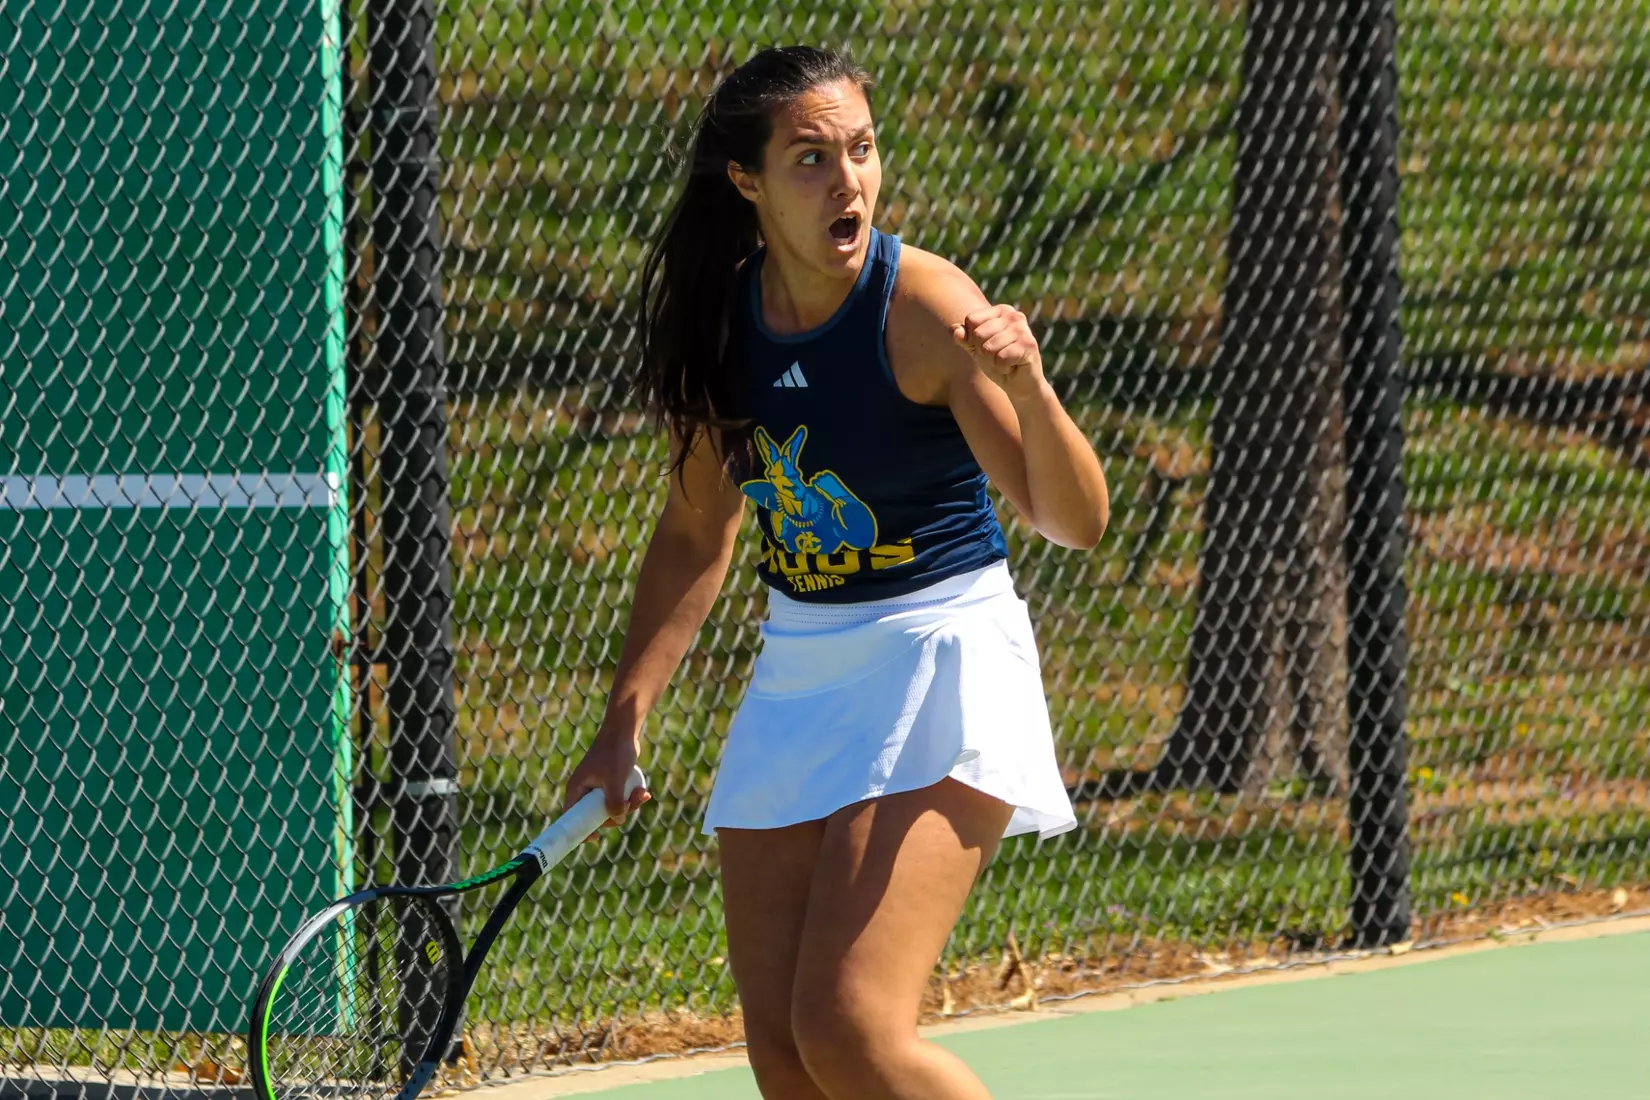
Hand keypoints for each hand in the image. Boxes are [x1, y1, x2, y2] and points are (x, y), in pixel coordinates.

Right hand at [562, 727, 650, 841]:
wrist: (623, 730)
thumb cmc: (615, 752)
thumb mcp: (614, 779)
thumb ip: (614, 802)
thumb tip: (618, 821)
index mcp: (577, 790)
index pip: (571, 817)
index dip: (581, 831)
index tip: (595, 838)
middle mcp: (585, 790)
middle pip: (597, 816)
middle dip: (617, 814)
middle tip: (630, 804)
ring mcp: (598, 787)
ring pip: (612, 808)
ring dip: (629, 804)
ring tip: (642, 792)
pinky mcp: (610, 783)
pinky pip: (620, 798)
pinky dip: (631, 797)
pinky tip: (644, 792)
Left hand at [952, 304, 1045, 399]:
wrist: (1020, 384)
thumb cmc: (997, 362)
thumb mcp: (976, 348)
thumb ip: (963, 338)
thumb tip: (955, 330)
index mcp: (1001, 310)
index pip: (971, 320)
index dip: (972, 339)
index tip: (986, 345)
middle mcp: (1014, 315)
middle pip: (978, 334)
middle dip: (983, 352)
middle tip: (998, 356)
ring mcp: (1022, 329)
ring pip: (988, 348)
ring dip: (993, 361)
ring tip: (1006, 362)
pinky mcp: (1028, 345)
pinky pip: (1000, 359)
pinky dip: (1003, 368)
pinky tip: (1013, 366)